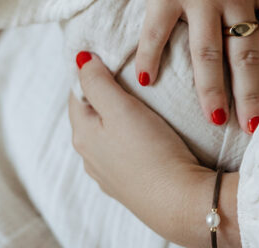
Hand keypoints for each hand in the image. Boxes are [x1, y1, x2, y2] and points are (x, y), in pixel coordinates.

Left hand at [70, 54, 240, 247]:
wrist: (181, 202)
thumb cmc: (151, 152)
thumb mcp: (120, 108)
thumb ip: (97, 82)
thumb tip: (80, 59)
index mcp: (82, 134)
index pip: (77, 91)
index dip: (92, 70)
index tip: (112, 55)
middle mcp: (90, 156)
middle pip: (92, 111)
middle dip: (106, 91)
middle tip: (131, 72)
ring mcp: (109, 172)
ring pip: (108, 131)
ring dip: (119, 114)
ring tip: (143, 99)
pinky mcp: (129, 183)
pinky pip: (124, 149)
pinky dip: (131, 135)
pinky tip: (149, 132)